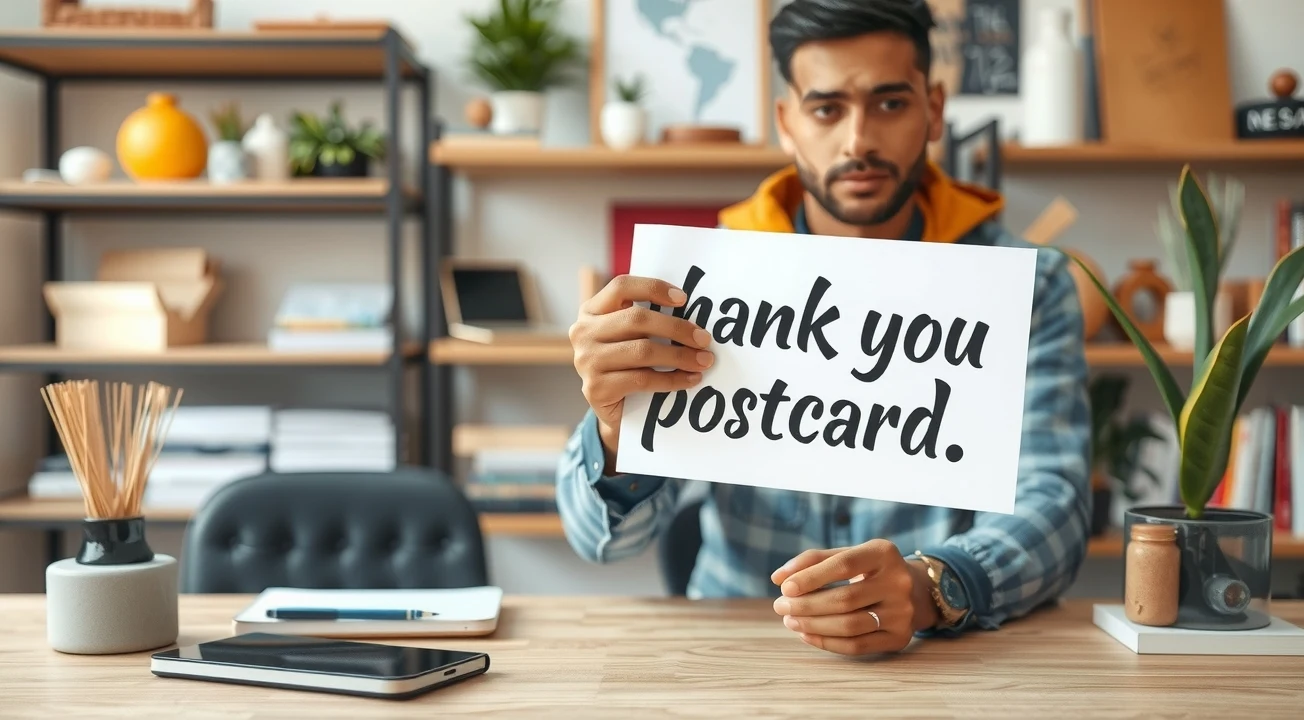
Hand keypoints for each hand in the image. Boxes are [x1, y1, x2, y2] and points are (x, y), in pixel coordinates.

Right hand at [570, 274, 714, 470]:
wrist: (613, 411)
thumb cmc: (627, 365)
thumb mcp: (630, 337)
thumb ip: (647, 321)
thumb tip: (691, 316)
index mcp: (591, 311)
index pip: (621, 287)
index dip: (653, 288)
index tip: (683, 299)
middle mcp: (583, 333)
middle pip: (636, 319)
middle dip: (677, 328)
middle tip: (704, 339)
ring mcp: (586, 361)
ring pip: (642, 351)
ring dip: (679, 355)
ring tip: (703, 361)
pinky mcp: (596, 389)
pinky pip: (643, 379)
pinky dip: (672, 380)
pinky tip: (690, 379)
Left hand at [769, 539, 938, 655]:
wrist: (913, 590)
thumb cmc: (867, 570)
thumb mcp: (846, 555)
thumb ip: (812, 561)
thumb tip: (778, 579)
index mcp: (884, 553)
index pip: (843, 565)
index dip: (811, 577)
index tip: (784, 587)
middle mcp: (899, 582)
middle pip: (845, 599)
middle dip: (806, 605)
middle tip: (781, 607)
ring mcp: (903, 613)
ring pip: (850, 626)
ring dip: (813, 625)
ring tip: (790, 621)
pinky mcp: (900, 637)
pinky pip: (858, 646)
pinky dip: (827, 642)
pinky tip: (806, 635)